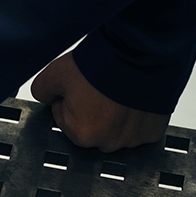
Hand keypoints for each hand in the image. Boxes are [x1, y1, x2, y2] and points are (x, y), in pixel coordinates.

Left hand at [31, 51, 169, 151]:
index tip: (79, 88)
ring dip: (115, 114)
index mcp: (82, 135)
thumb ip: (42, 91)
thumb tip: (46, 98)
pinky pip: (139, 127)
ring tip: (117, 90)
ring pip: (116, 128)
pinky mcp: (153, 130)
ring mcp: (134, 139)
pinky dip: (136, 115)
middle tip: (98, 87)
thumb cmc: (102, 64)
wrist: (141, 52)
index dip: (69, 100)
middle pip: (91, 126)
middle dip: (91, 109)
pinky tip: (133, 98)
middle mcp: (109, 143)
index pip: (64, 120)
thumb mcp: (54, 74)